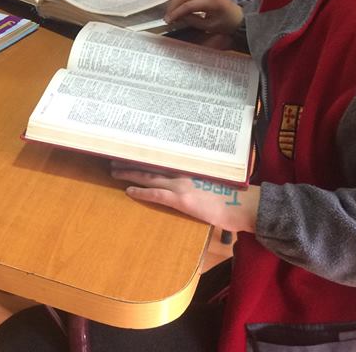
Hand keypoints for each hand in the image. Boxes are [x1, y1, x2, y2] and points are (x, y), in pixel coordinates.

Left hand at [110, 162, 258, 231]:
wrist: (242, 206)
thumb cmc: (230, 196)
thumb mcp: (210, 179)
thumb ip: (195, 176)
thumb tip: (185, 176)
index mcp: (189, 167)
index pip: (162, 158)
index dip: (145, 154)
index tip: (132, 149)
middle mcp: (182, 172)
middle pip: (151, 163)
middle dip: (131, 161)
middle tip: (113, 157)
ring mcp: (181, 185)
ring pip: (148, 176)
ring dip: (129, 173)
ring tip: (114, 170)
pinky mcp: (181, 199)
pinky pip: (156, 194)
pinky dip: (140, 192)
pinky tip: (128, 191)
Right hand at [164, 0, 243, 33]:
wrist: (240, 18)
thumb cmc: (227, 25)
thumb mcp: (209, 26)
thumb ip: (193, 21)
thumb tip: (179, 17)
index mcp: (211, 1)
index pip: (188, 5)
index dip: (176, 13)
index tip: (168, 21)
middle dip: (173, 5)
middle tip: (167, 16)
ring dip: (176, 1)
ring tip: (171, 12)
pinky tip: (178, 8)